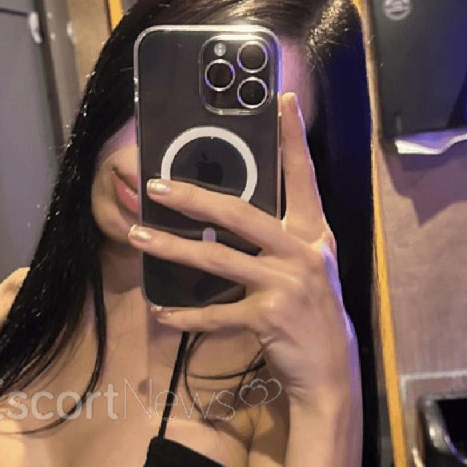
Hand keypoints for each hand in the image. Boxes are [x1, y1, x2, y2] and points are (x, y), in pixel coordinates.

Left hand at [127, 92, 358, 410]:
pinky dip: (187, 315)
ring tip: (138, 238)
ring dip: (173, 248)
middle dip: (195, 198)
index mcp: (312, 233)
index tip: (283, 100)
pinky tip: (162, 313)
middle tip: (156, 187)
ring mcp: (285, 285)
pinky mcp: (268, 318)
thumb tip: (228, 213)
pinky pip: (217, 313)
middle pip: (241, 215)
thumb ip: (280, 238)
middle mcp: (302, 252)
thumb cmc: (310, 310)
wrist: (328, 367)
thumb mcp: (307, 266)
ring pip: (219, 259)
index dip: (293, 139)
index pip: (302, 178)